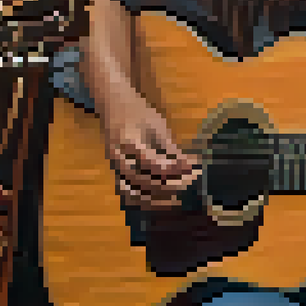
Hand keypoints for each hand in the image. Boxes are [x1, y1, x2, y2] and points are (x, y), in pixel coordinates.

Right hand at [100, 93, 201, 209]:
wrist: (114, 105)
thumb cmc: (138, 111)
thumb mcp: (157, 125)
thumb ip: (171, 148)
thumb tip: (191, 166)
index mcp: (127, 141)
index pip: (150, 163)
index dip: (173, 168)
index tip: (192, 168)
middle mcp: (117, 158)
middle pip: (143, 181)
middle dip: (169, 184)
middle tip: (190, 180)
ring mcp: (114, 168)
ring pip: (133, 193)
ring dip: (157, 198)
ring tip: (178, 197)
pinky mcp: (117, 173)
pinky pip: (130, 193)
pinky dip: (147, 200)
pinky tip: (164, 200)